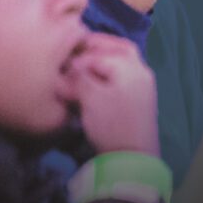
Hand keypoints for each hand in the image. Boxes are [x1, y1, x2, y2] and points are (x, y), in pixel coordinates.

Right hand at [61, 32, 158, 155]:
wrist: (131, 156)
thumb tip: (68, 69)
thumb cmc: (111, 124)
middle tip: (75, 48)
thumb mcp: (91, 97)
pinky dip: (108, 72)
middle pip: (119, 48)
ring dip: (103, 58)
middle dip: (96, 46)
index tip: (60, 65)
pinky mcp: (138, 99)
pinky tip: (93, 79)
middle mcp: (141, 72)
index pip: (101, 52)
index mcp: (131, 68)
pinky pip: (122, 76)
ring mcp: (142, 85)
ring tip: (81, 62)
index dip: (78, 57)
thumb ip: (79, 78)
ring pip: (122, 61)